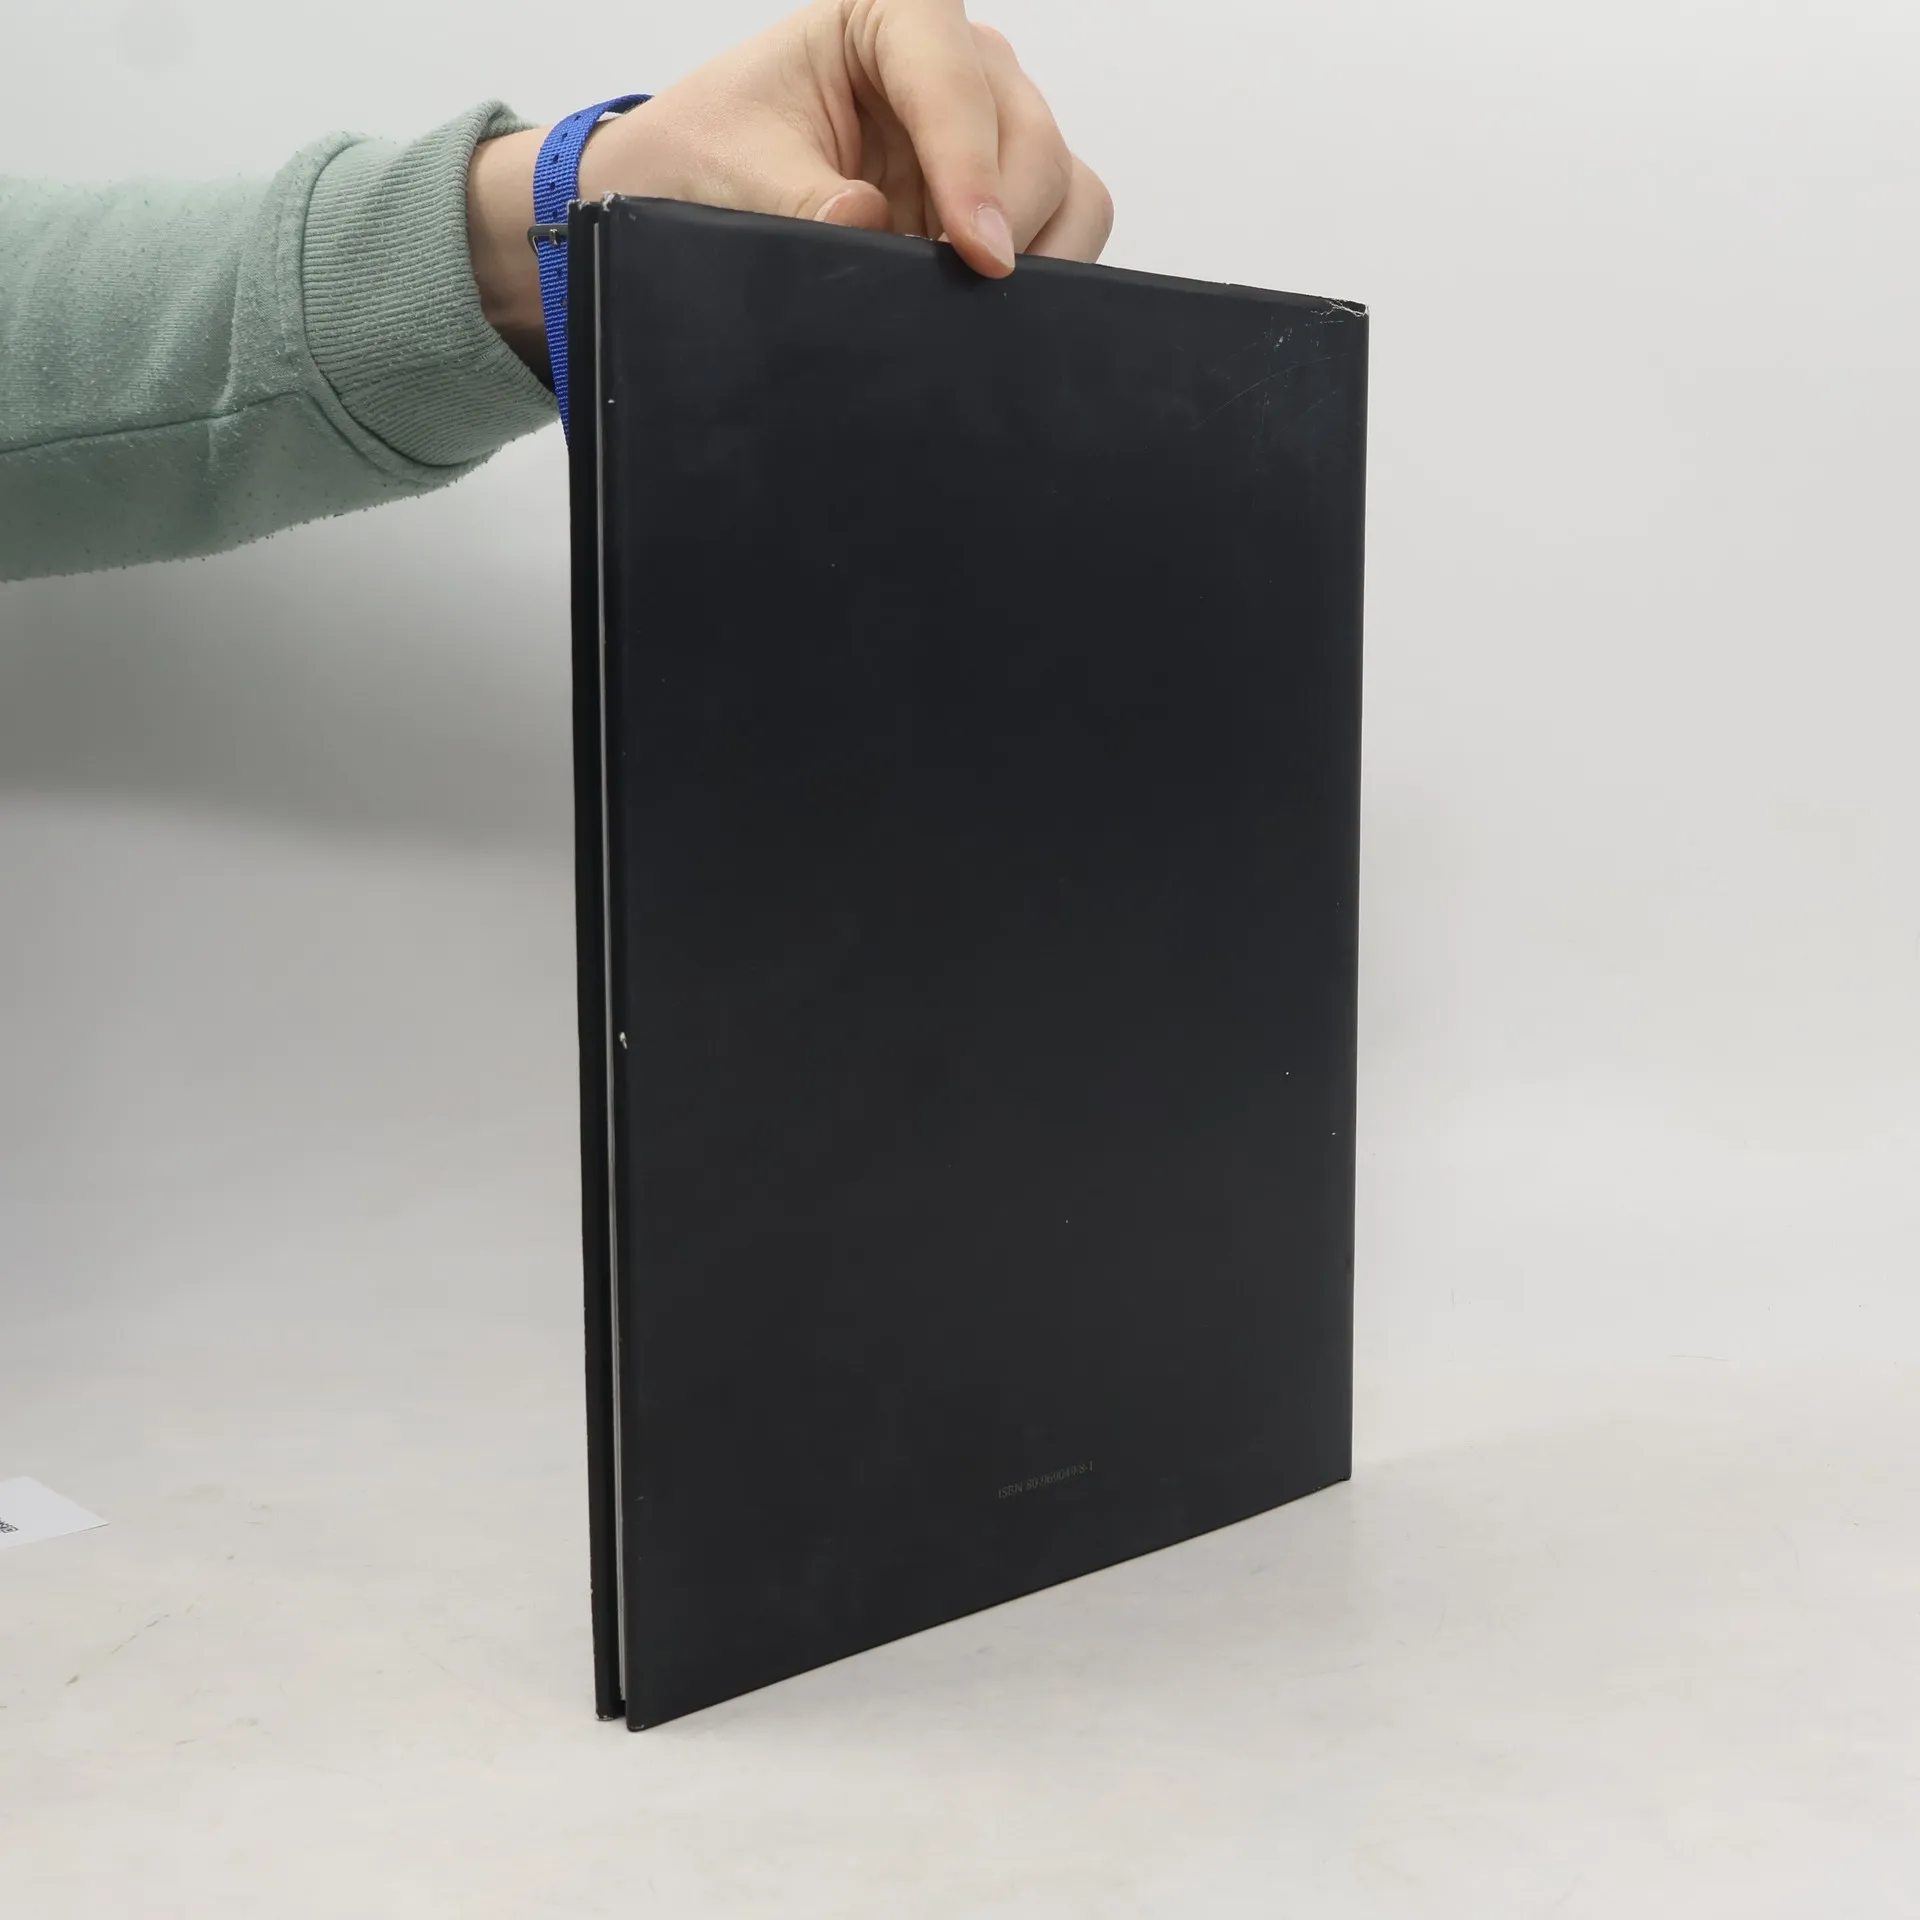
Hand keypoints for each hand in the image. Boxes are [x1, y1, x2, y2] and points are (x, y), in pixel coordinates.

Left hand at [467, 0, 1113, 364]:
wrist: (710, 187)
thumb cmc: (717, 152)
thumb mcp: (733, 171)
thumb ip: (794, 197)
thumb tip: (865, 221)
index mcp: (887, 14)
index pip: (951, 80)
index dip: (970, 170)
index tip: (976, 254)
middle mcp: (957, 58)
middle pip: (1030, 138)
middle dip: (1009, 223)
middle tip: (964, 296)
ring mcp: (993, 123)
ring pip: (1066, 184)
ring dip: (1038, 253)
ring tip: (973, 307)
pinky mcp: (1010, 187)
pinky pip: (1069, 223)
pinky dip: (1048, 270)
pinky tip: (987, 306)